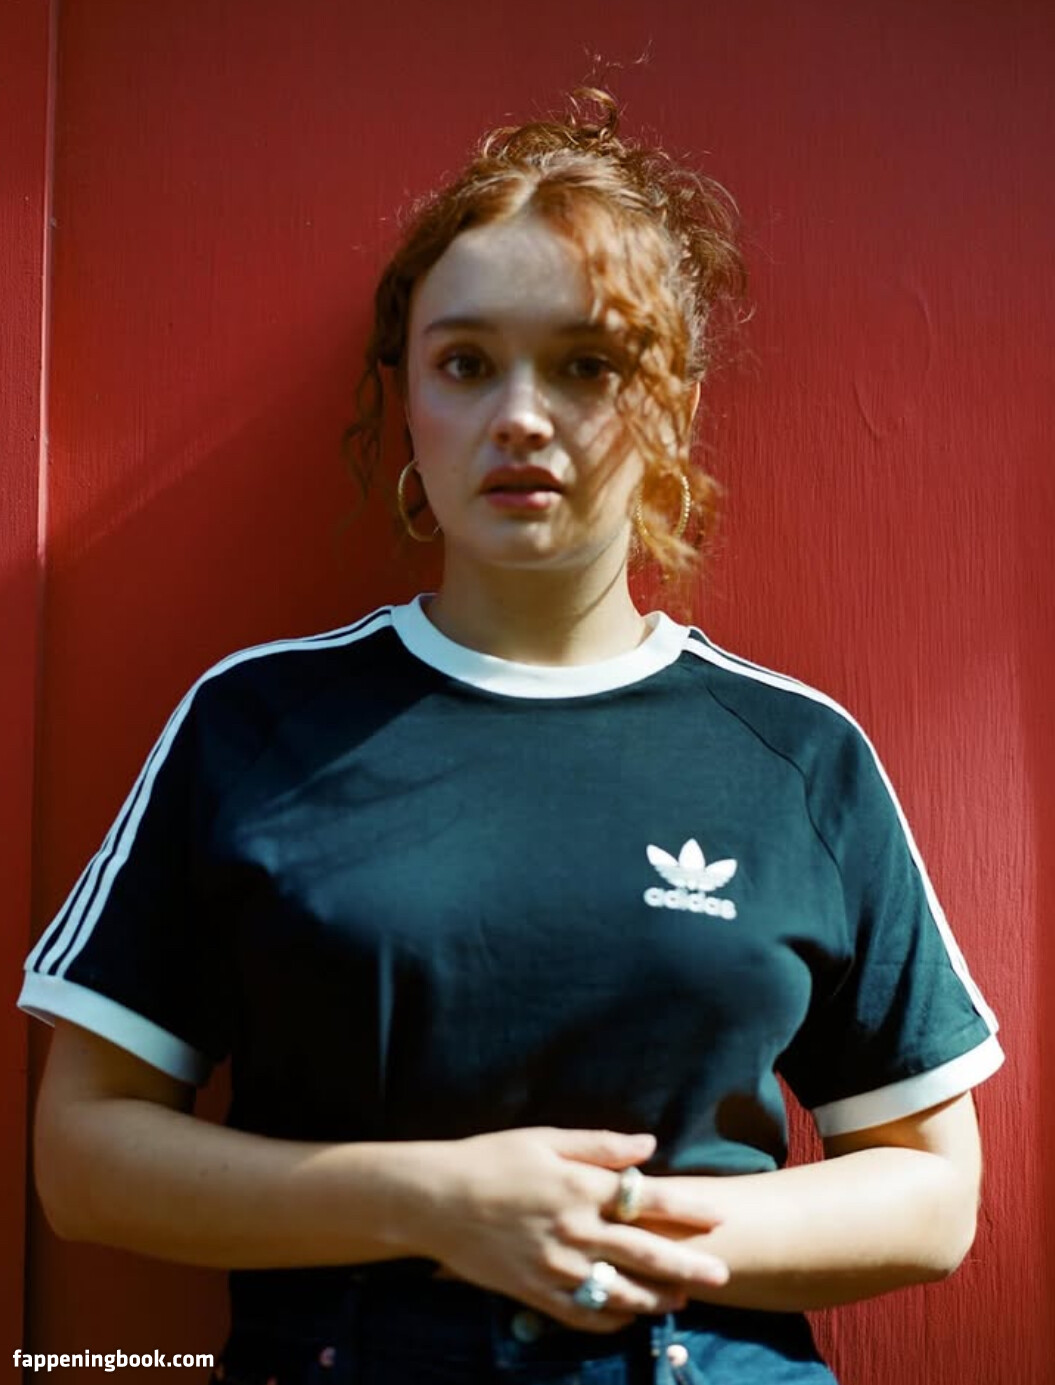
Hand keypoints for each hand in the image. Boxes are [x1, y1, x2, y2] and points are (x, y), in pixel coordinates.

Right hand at [416, 1127, 727, 1332]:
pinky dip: (610, 1319)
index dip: (687, 1208)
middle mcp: (574, 1230)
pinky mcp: (534, 1293)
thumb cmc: (491, 1159)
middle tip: (723, 1273)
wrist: (436, 1199)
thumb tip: (648, 1145)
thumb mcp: (545, 1140)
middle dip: (687, 1263)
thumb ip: (600, 1145)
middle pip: (643, 1252)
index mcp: (579, 1187)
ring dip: (655, 1296)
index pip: (646, 1200)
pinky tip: (628, 1317)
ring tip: (682, 1299)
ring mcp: (555, 1267)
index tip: (719, 1216)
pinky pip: (582, 1315)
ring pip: (618, 1291)